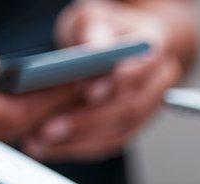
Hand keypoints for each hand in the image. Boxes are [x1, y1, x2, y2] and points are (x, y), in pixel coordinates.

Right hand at [0, 1, 77, 146]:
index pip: (9, 112)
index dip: (48, 99)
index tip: (80, 80)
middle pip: (18, 126)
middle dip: (57, 106)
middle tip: (93, 82)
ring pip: (11, 131)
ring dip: (47, 112)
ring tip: (79, 86)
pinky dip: (26, 113)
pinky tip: (47, 95)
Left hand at [26, 0, 198, 160]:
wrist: (124, 44)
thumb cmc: (104, 30)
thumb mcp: (93, 19)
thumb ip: (94, 33)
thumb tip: (92, 53)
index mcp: (154, 48)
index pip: (138, 70)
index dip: (114, 84)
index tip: (87, 93)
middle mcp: (159, 80)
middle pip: (129, 108)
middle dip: (87, 121)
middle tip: (48, 129)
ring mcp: (150, 106)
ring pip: (120, 131)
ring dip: (79, 141)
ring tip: (40, 143)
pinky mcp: (134, 125)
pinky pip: (112, 143)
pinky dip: (80, 148)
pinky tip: (51, 149)